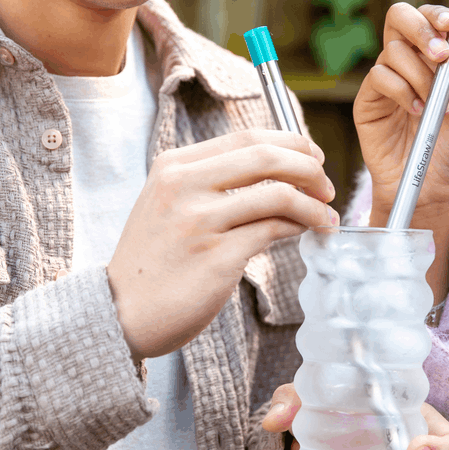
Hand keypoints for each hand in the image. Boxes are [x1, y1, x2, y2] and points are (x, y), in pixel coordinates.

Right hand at [108, 130, 337, 361]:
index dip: (290, 143)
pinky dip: (299, 228)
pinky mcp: (217, 258)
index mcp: (173, 167)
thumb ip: (208, 182)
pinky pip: (273, 231)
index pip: (247, 137)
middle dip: (309, 167)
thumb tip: (274, 170)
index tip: (313, 157)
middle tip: (327, 185)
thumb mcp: (167, 204)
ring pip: (278, 195)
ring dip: (314, 204)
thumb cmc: (153, 262)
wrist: (121, 312)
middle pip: (266, 156)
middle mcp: (184, 187)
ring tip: (326, 216)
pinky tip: (306, 233)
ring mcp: (200, 222)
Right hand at [354, 3, 448, 229]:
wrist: (432, 189)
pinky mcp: (368, 102)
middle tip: (442, 54)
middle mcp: (407, 63)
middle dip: (421, 28)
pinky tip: (417, 112)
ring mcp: (385, 81)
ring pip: (393, 50)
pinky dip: (402, 91)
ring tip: (435, 105)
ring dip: (420, 74)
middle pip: (399, 17)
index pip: (429, 18)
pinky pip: (379, 77)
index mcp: (434, 59)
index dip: (437, 13)